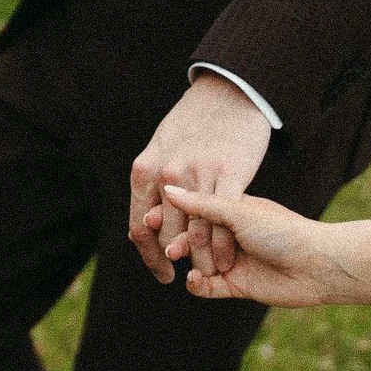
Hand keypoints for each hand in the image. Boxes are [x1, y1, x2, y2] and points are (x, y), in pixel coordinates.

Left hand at [127, 73, 272, 283]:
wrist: (228, 92)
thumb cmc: (194, 123)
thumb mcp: (161, 149)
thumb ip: (152, 184)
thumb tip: (147, 221)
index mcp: (146, 170)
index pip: (140, 227)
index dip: (150, 257)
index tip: (164, 274)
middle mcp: (168, 174)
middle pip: (168, 235)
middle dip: (177, 262)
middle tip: (190, 278)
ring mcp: (199, 174)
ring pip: (196, 233)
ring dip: (202, 261)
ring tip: (211, 275)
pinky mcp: (230, 173)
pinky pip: (224, 221)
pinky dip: (224, 247)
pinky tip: (228, 259)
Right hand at [157, 185, 337, 306]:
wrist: (317, 263)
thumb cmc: (282, 230)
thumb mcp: (239, 211)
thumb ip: (202, 204)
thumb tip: (168, 189)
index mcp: (232, 210)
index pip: (193, 211)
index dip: (172, 216)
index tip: (153, 217)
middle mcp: (230, 235)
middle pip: (192, 238)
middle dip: (176, 240)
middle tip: (167, 243)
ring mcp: (233, 261)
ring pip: (197, 263)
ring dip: (187, 261)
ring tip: (179, 258)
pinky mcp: (237, 286)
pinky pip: (208, 287)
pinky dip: (197, 285)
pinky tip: (194, 280)